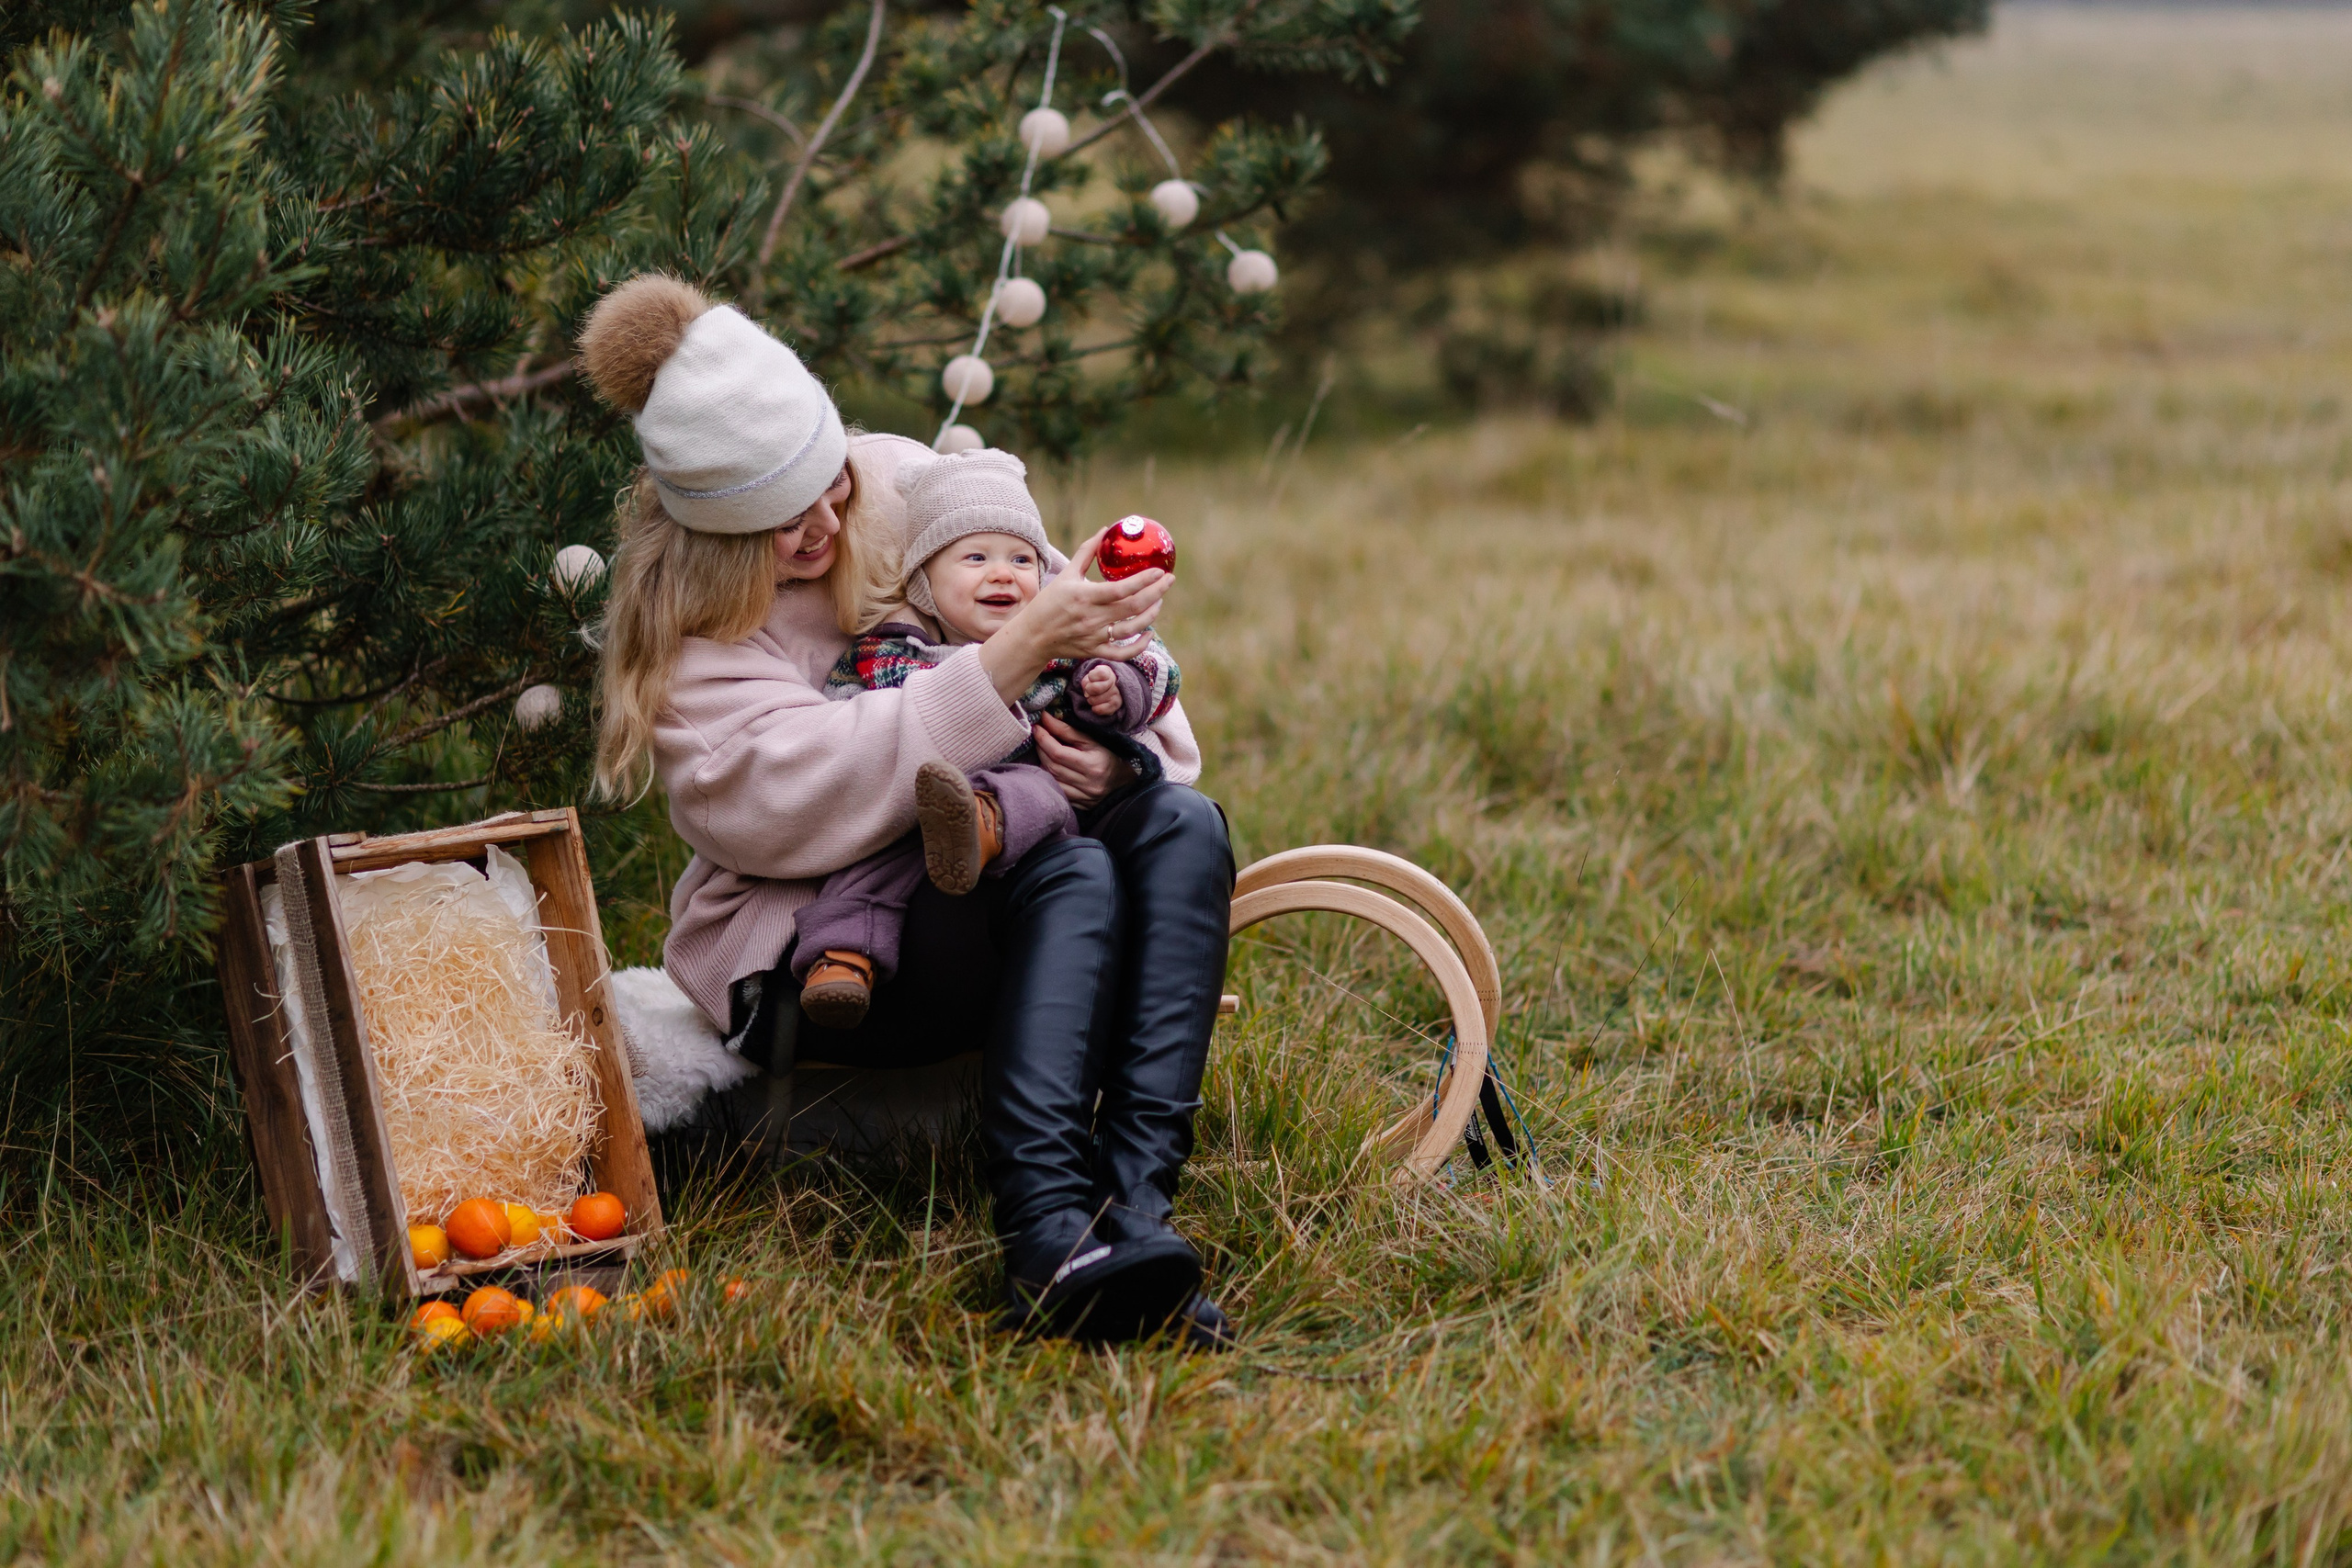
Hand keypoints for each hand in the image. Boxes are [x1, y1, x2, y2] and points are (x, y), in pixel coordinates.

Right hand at [979, 528, 1168, 702]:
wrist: (1033, 635)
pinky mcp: (1094, 651)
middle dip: (1156, 593)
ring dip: (1150, 615)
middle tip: (1169, 581)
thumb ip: (1086, 552)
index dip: (1143, 580)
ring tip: (1158, 601)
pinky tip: (1148, 633)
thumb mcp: (1066, 574)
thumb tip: (1105, 530)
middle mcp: (1092, 618)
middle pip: (1133, 607)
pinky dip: (1139, 646)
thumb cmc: (1049, 601)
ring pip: (1132, 629)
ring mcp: (1094, 637)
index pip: (1121, 589)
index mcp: (1085, 596)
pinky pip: (1122, 653)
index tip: (1160, 571)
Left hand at [1033, 713, 1132, 807]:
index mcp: (1092, 765)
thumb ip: (1069, 731)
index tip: (1038, 727)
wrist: (1123, 784)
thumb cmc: (1108, 758)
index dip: (1044, 739)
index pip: (1059, 753)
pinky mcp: (1078, 805)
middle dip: (1041, 749)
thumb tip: (1046, 719)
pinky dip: (1048, 778)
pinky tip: (1048, 768)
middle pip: (1052, 766)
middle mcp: (1087, 784)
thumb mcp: (1093, 741)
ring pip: (1051, 779)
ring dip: (1042, 762)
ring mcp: (1082, 797)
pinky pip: (1056, 791)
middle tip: (1038, 736)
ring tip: (1042, 750)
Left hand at [1080, 664, 1121, 717]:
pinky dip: (1095, 708)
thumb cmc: (1097, 681)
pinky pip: (1099, 710)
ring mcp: (1116, 694)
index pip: (1100, 673)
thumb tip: (1087, 694)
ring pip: (1094, 701)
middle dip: (1089, 690)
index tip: (1091, 678)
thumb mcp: (1090, 677)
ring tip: (1096, 696)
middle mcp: (1115, 683)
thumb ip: (1086, 682)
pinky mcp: (1115, 706)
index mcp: (1108, 672)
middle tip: (1091, 690)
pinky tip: (1098, 703)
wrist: (1110, 688)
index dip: (1091, 677)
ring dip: (1091, 700)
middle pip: (1095, 688)